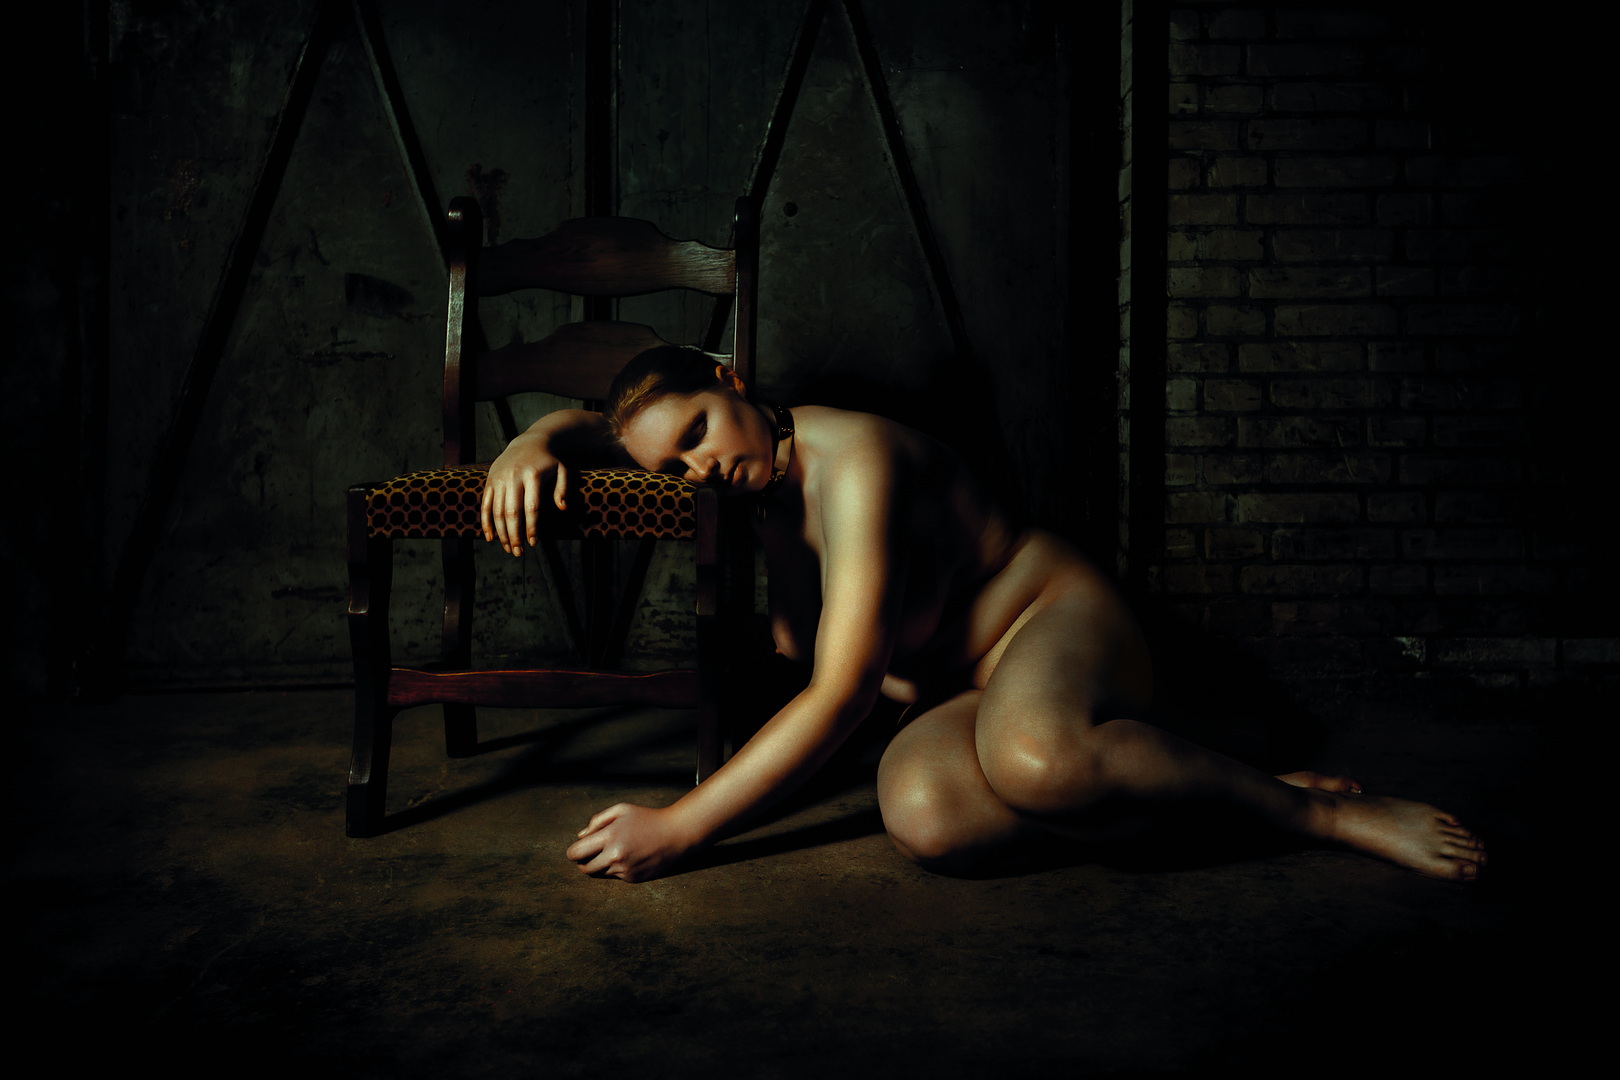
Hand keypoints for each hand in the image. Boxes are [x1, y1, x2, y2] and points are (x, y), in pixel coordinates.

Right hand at [480, 430, 569, 555]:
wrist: (529, 441)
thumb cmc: (549, 461)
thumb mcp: (562, 470)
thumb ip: (563, 489)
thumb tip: (562, 508)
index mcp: (533, 475)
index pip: (531, 507)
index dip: (531, 527)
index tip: (533, 542)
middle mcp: (513, 477)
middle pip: (511, 511)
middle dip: (514, 534)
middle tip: (518, 552)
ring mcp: (499, 479)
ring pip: (497, 510)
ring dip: (501, 532)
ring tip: (509, 548)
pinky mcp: (490, 481)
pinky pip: (485, 504)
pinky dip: (486, 522)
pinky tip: (491, 538)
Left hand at [566, 803, 696, 882]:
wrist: (677, 834)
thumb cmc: (648, 818)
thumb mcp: (622, 810)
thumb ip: (597, 821)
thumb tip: (581, 837)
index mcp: (610, 836)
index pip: (576, 853)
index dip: (574, 852)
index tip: (579, 849)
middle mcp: (615, 856)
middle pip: (584, 868)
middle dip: (584, 861)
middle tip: (592, 853)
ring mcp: (624, 869)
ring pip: (600, 873)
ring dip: (602, 864)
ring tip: (617, 851)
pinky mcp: (632, 878)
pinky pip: (615, 876)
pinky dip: (617, 868)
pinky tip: (631, 856)